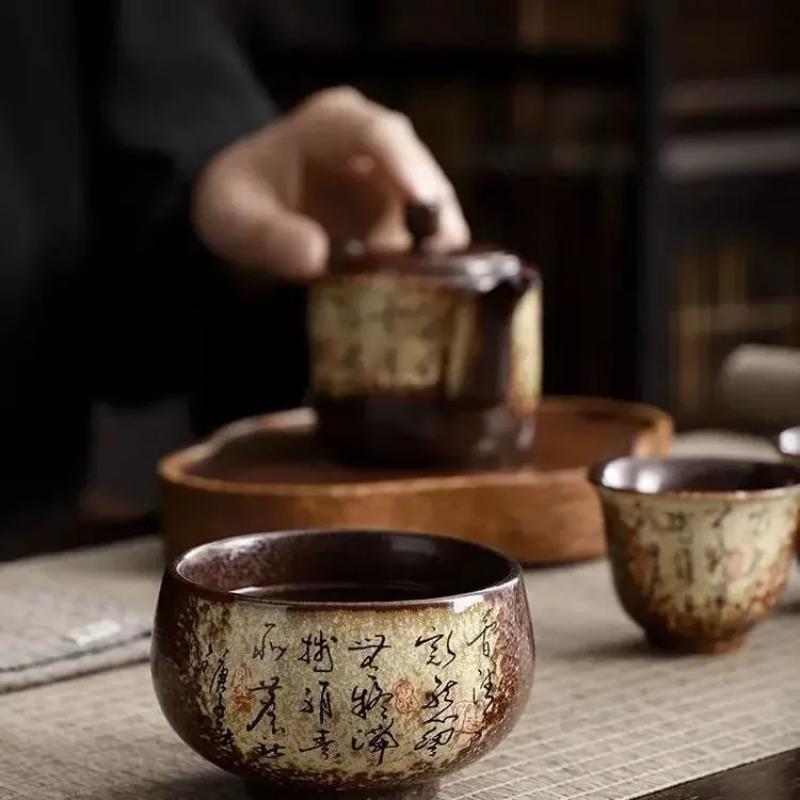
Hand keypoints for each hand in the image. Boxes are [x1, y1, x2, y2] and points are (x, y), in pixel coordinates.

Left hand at [192, 87, 469, 280]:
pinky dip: (427, 264)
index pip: (378, 134)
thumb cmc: (239, 199)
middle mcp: (377, 144)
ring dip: (433, 247)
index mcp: (333, 123)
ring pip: (434, 209)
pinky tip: (420, 291)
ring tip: (424, 285)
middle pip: (421, 172)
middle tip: (430, 260)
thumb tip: (315, 259)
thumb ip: (267, 234)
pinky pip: (426, 238)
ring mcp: (394, 181)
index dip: (407, 165)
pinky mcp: (401, 217)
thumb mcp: (233, 215)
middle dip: (432, 216)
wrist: (245, 210)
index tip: (423, 200)